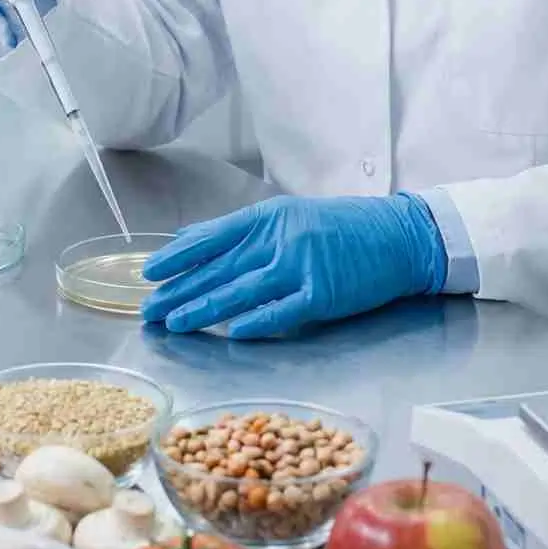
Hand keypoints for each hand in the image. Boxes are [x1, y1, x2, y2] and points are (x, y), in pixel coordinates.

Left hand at [141, 193, 445, 338]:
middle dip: (180, 290)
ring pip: (242, 291)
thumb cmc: (342, 228)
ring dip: (204, 309)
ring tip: (175, 324)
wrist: (398, 236)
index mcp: (269, 217)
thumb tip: (190, 239)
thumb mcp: (288, 216)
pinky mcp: (324, 294)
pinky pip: (283, 311)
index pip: (212, 238)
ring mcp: (302, 266)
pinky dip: (256, 321)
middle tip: (149, 309)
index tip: (149, 273)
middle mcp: (280, 238)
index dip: (178, 257)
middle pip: (219, 268)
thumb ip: (241, 231)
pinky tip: (231, 332)